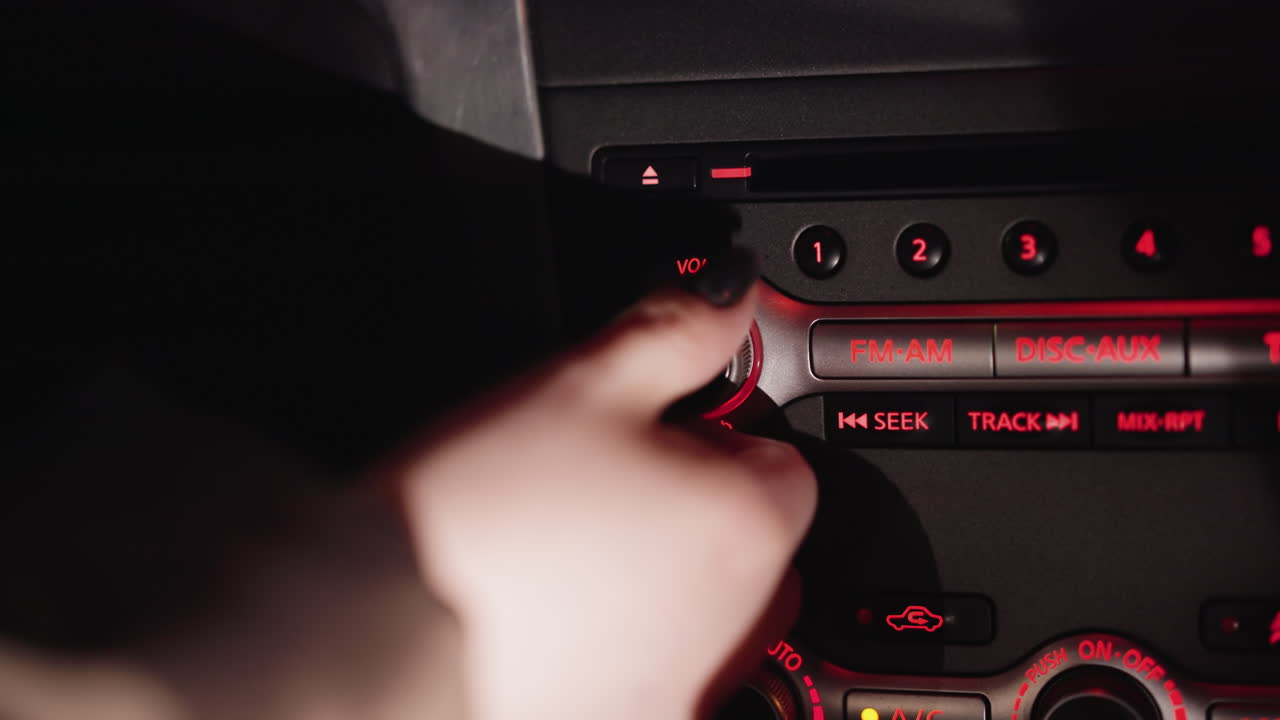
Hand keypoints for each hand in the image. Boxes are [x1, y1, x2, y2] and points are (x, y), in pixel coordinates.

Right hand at [394, 261, 816, 719]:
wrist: (380, 633)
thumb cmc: (476, 518)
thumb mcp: (581, 384)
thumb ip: (677, 330)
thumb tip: (728, 294)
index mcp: (745, 526)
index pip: (783, 463)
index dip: (713, 437)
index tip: (650, 437)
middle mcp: (737, 625)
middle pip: (755, 549)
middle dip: (696, 513)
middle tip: (601, 493)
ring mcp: (687, 691)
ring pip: (711, 622)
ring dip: (666, 587)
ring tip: (570, 557)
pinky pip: (662, 681)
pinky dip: (626, 651)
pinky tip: (559, 621)